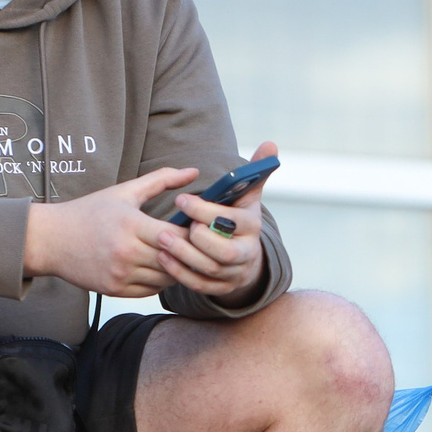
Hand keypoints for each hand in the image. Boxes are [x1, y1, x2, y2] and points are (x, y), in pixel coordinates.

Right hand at [23, 165, 191, 296]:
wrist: (50, 239)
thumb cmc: (88, 213)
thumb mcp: (124, 192)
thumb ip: (161, 180)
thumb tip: (194, 171)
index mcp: (131, 224)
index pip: (177, 235)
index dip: (192, 234)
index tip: (197, 229)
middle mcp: (126, 252)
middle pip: (175, 259)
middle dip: (189, 253)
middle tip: (196, 247)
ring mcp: (120, 274)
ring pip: (166, 279)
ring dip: (176, 269)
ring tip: (178, 256)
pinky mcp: (115, 290)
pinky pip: (151, 292)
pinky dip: (159, 282)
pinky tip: (158, 268)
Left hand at [145, 141, 275, 302]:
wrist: (244, 257)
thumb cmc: (238, 219)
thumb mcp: (247, 196)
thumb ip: (254, 172)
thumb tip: (270, 144)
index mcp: (252, 227)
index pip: (232, 221)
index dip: (206, 211)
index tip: (182, 200)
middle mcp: (246, 252)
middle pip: (223, 250)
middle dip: (196, 239)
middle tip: (169, 226)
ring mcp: (233, 273)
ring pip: (209, 268)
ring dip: (183, 255)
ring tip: (161, 240)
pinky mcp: (220, 287)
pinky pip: (199, 284)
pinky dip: (180, 272)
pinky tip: (163, 258)